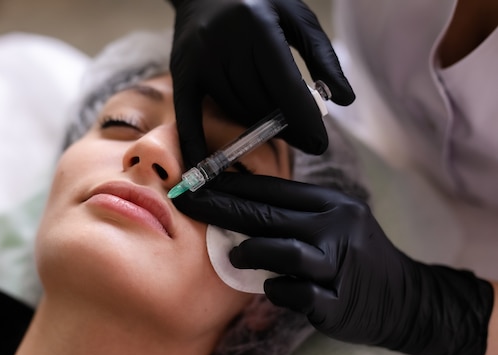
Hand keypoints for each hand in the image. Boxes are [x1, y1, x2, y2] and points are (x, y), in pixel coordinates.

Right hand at [168, 0, 354, 165]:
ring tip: (275, 130)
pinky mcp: (182, 72)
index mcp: (258, 26)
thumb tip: (344, 100)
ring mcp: (200, 59)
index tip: (319, 144)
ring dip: (256, 127)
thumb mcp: (297, 16)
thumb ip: (322, 56)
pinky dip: (196, 143)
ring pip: (234, 110)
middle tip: (303, 140)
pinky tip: (205, 168)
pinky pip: (189, 116)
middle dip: (285, 127)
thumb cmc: (258, 1)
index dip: (303, 119)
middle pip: (259, 103)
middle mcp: (225, 43)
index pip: (285, 85)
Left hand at [173, 173, 494, 354]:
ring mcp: (339, 266)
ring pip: (285, 251)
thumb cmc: (354, 256)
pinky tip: (270, 287)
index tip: (198, 182)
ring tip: (234, 255)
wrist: (404, 299)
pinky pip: (296, 293)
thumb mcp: (334, 222)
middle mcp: (337, 229)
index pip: (275, 188)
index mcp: (332, 204)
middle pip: (271, 214)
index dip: (232, 184)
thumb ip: (293, 214)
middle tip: (189, 203)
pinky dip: (276, 289)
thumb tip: (236, 205)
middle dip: (223, 208)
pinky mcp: (338, 302)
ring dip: (251, 250)